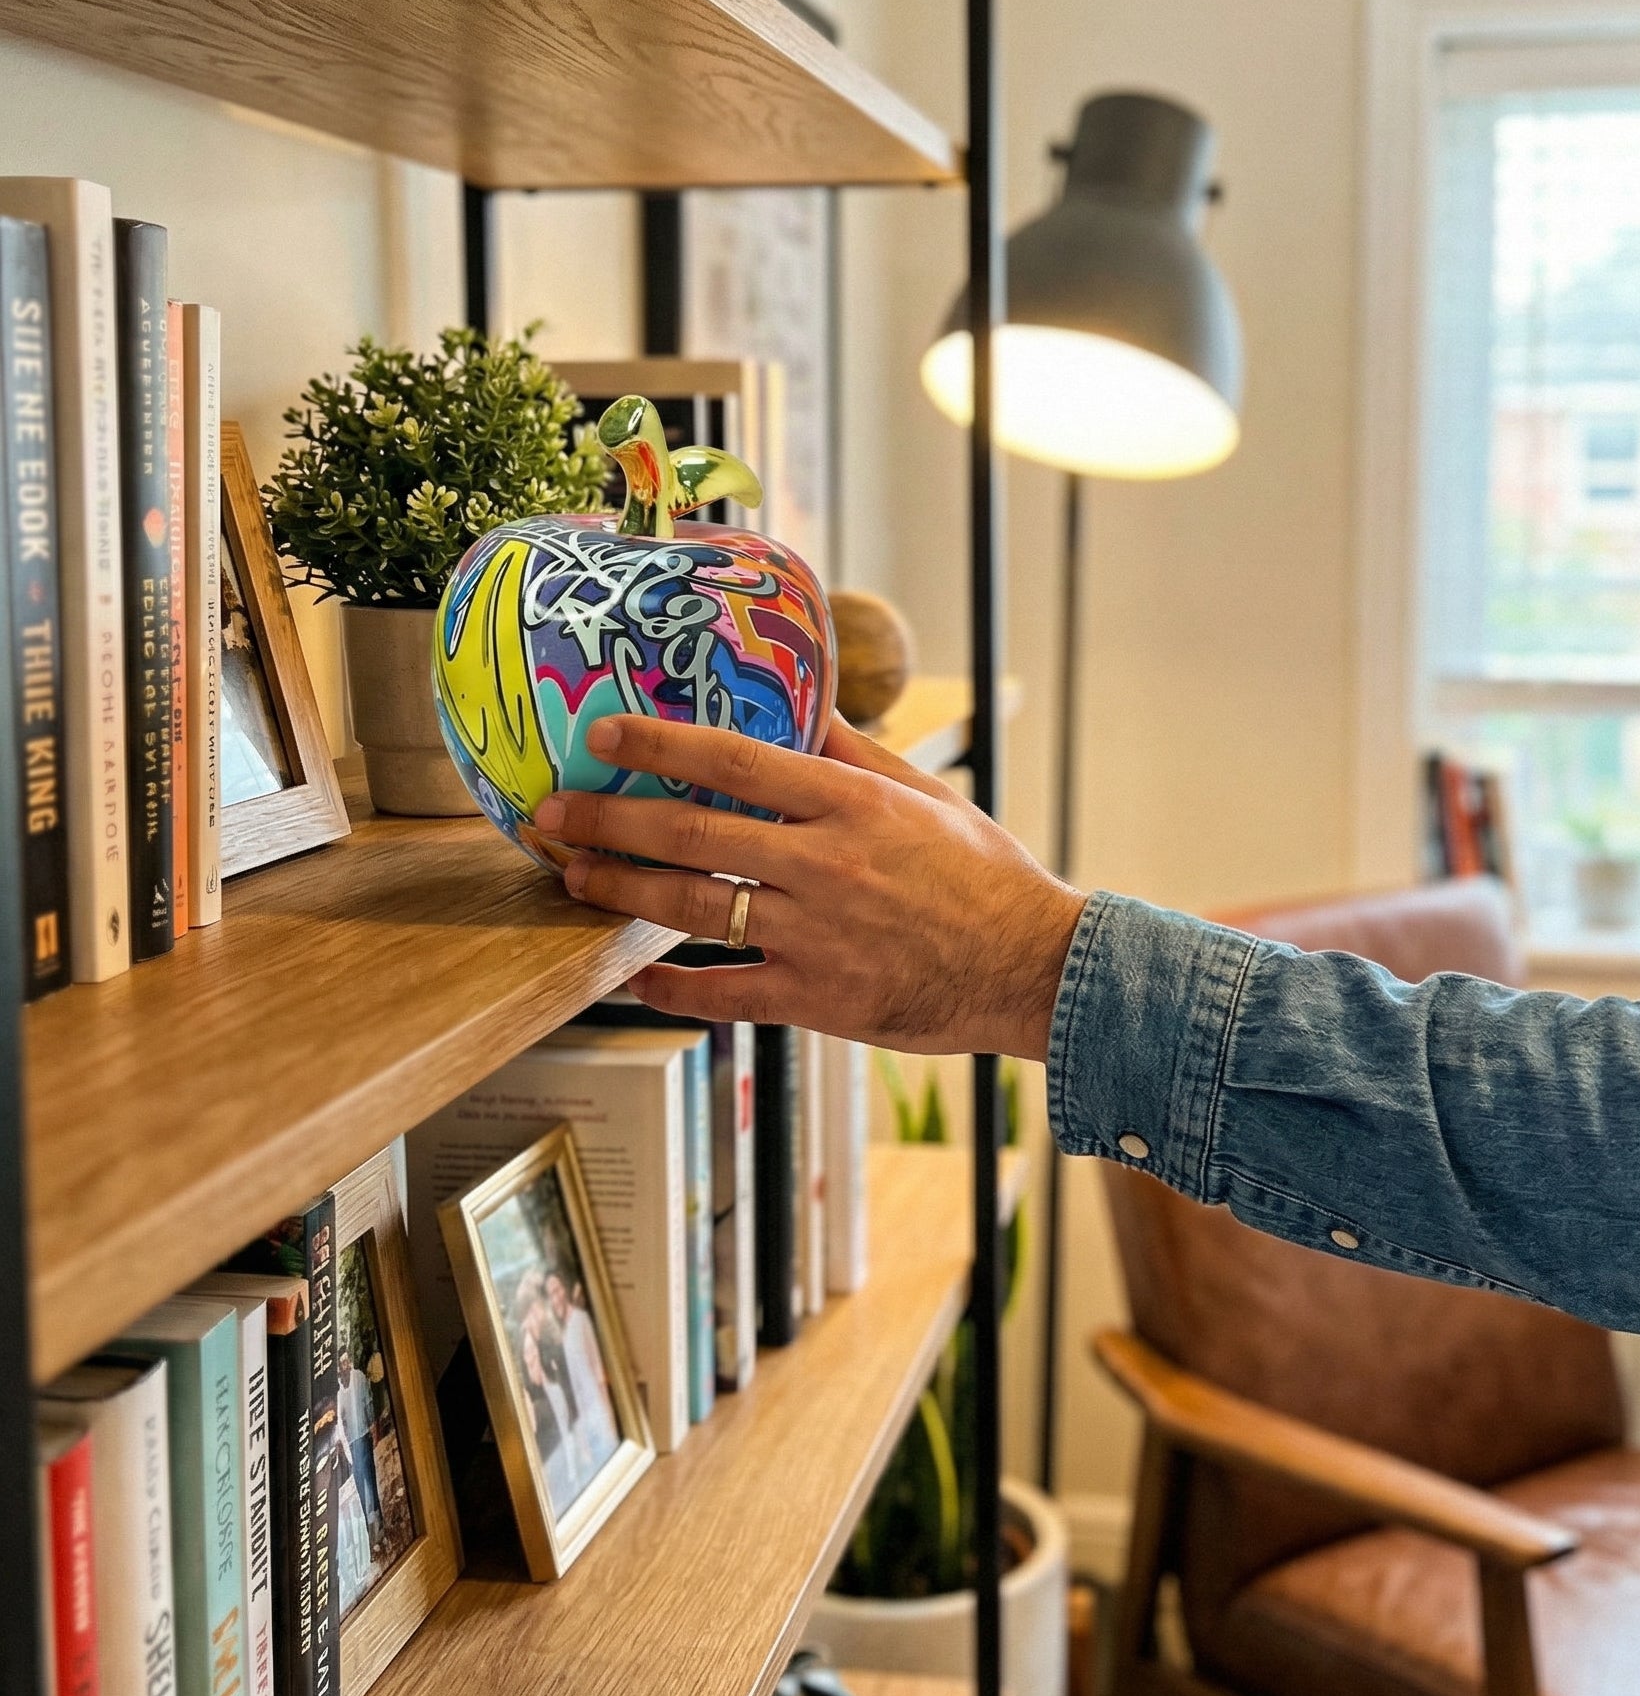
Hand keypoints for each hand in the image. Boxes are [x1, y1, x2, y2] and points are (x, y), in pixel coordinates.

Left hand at [533, 713, 1089, 1057]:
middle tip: (553, 813)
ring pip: (694, 907)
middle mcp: (824, 864)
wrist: (1030, 966)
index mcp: (851, 803)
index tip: (602, 734)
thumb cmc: (981, 875)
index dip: (660, 742)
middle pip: (693, 833)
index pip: (737, 760)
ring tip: (573, 876)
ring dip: (621, 890)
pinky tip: (633, 975)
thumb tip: (802, 698)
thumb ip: (853, 749)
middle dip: (610, 821)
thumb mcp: (923, 794)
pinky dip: (670, 986)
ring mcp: (815, 934)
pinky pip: (722, 992)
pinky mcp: (815, 997)